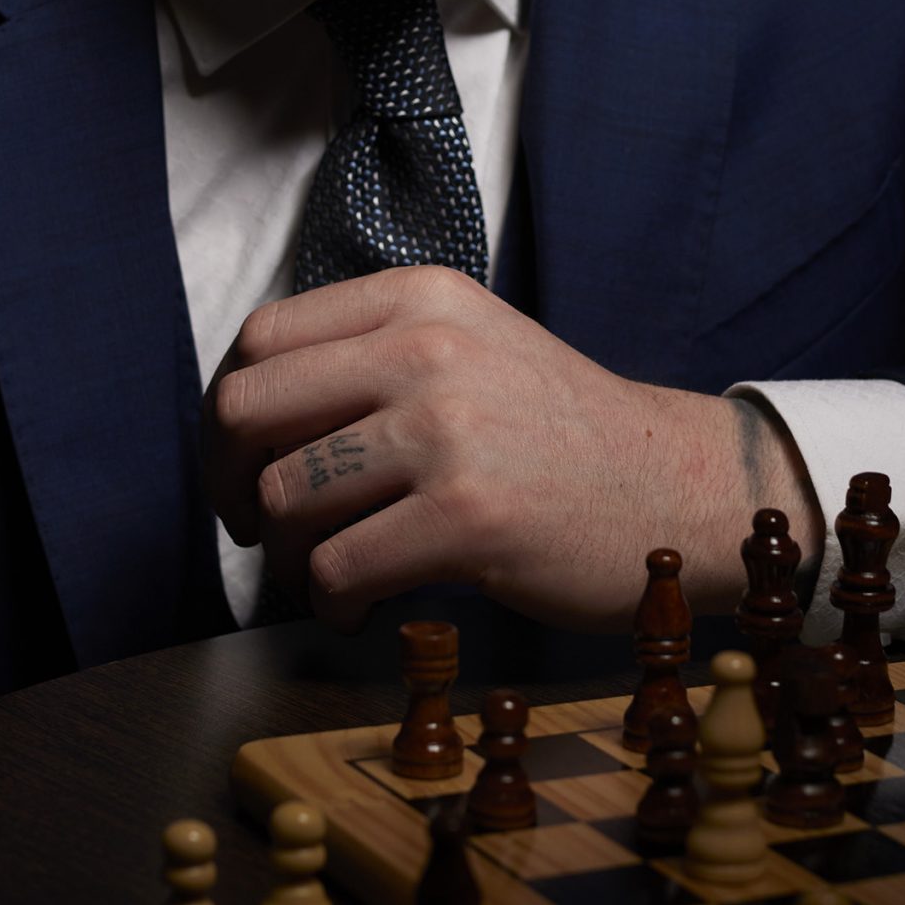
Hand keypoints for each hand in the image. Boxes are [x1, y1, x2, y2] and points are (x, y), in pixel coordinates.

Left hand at [201, 265, 822, 632]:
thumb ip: (370, 354)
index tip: (246, 462)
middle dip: (230, 484)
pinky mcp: (466, 516)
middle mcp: (426, 348)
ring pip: (283, 496)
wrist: (675, 488)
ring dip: (286, 555)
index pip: (259, 339)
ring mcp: (446, 431)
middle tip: (260, 526)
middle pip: (245, 410)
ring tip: (324, 572)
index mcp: (419, 297)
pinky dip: (329, 602)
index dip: (228, 414)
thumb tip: (243, 417)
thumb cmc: (557, 433)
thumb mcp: (469, 345)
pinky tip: (359, 607)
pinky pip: (336, 569)